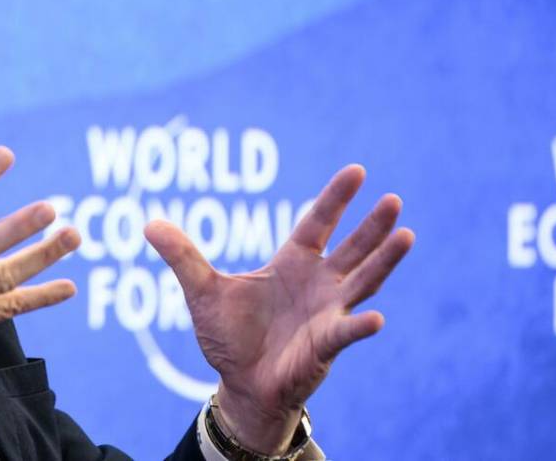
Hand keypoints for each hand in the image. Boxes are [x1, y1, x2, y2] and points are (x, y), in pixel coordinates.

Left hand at [144, 165, 413, 453]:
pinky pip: (345, 333)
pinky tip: (376, 318)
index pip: (318, 223)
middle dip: (372, 225)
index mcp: (292, 263)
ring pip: (363, 282)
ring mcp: (327, 313)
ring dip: (384, 261)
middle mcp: (318, 283)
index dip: (336, 198)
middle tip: (393, 198)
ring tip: (406, 235)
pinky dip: (359, 326)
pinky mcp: (326, 345)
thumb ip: (182, 257)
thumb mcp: (202, 292)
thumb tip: (148, 223)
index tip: (357, 171)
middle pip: (352, 248)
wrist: (240, 383)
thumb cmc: (229, 336)